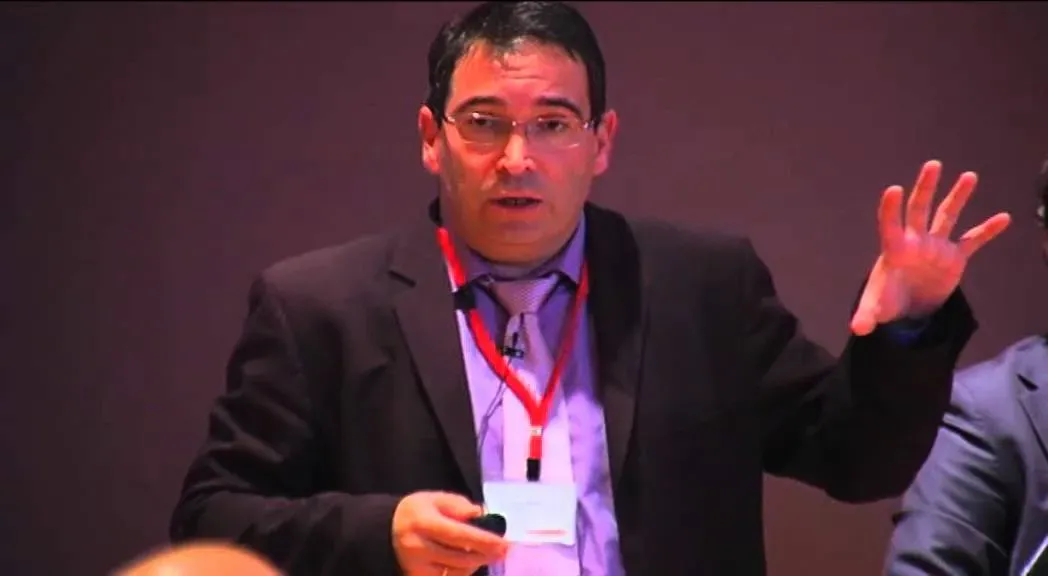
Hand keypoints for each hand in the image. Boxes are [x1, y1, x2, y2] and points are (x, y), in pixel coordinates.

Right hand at [392, 491, 508, 575]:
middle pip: (460, 557)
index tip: (504, 544)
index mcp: (423, 522)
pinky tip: (467, 562)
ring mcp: (417, 565)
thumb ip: (459, 505)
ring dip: (475, 563)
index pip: (458, 534)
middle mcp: (418, 546)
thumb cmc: (418, 511)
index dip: (483, 540)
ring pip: (456, 571)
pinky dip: (462, 572)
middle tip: (503, 550)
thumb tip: (480, 515)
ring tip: (482, 552)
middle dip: (485, 554)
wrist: (387, 530)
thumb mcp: (436, 499)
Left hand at [850, 160, 1010, 335]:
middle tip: (932, 165)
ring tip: (969, 176)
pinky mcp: (954, 258)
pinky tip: (1004, 218)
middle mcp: (916, 242)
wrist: (908, 307)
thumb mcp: (875, 309)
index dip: (890, 209)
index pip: (890, 226)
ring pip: (947, 216)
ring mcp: (936, 247)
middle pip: (919, 210)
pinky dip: (987, 231)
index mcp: (895, 250)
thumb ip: (866, 316)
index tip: (893, 189)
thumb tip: (857, 329)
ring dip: (957, 197)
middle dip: (924, 188)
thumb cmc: (887, 300)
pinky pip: (973, 241)